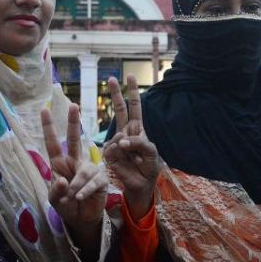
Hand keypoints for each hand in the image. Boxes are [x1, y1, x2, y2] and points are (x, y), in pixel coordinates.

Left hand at [41, 104, 107, 230]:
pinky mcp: (101, 179)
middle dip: (73, 122)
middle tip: (74, 105)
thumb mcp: (54, 200)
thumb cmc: (66, 206)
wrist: (81, 219)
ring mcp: (89, 169)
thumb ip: (55, 191)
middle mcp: (75, 162)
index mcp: (60, 164)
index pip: (52, 143)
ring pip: (84, 170)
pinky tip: (79, 197)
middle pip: (74, 139)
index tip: (44, 109)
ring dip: (76, 185)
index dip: (48, 127)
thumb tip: (62, 180)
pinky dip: (85, 190)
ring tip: (71, 197)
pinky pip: (94, 181)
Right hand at [102, 74, 159, 220]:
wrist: (140, 185)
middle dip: (116, 94)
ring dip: (127, 144)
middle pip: (120, 109)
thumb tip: (122, 139)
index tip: (130, 76)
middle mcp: (125, 132)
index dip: (132, 92)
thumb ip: (140, 143)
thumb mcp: (151, 153)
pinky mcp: (109, 153)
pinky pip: (113, 147)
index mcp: (137, 129)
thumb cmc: (148, 168)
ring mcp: (116, 142)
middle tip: (112, 78)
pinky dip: (120, 152)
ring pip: (117, 132)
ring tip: (133, 156)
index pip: (134, 107)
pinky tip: (125, 159)